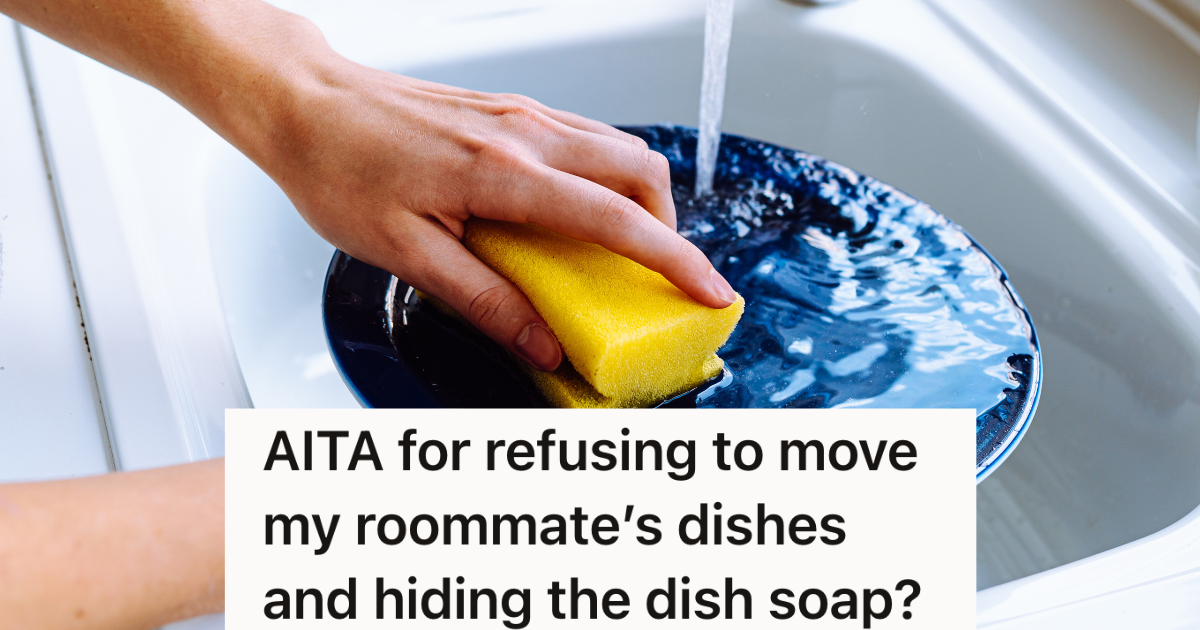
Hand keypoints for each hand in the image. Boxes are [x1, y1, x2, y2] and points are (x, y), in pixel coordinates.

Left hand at [256, 60, 738, 370]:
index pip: (616, 219)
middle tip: (657, 278)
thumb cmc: (339, 171)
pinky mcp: (511, 109)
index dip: (674, 260)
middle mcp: (524, 131)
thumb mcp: (406, 255)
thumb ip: (485, 301)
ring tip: (619, 254)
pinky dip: (606, 178)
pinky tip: (575, 214)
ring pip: (618, 149)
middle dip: (668, 228)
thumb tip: (542, 344)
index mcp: (502, 172)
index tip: (708, 292)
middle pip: (640, 171)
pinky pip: (586, 138)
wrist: (306, 106)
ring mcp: (521, 113)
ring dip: (638, 201)